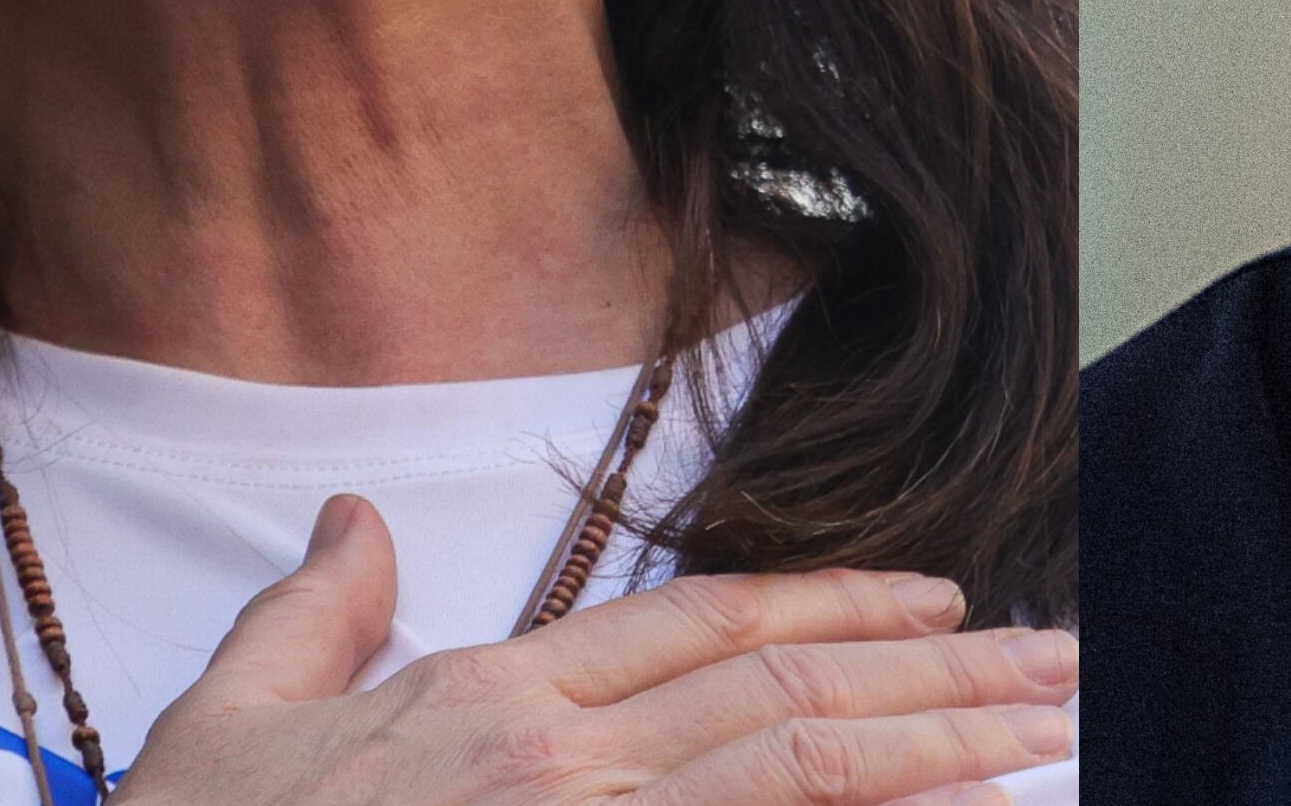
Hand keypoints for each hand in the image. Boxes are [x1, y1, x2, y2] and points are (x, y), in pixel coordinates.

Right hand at [119, 493, 1078, 804]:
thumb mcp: (221, 729)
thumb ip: (311, 616)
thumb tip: (356, 512)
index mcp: (491, 708)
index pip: (703, 630)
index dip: (831, 604)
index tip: (939, 598)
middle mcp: (561, 777)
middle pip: (790, 701)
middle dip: (946, 676)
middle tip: (1069, 657)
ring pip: (804, 785)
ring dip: (945, 752)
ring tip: (1058, 725)